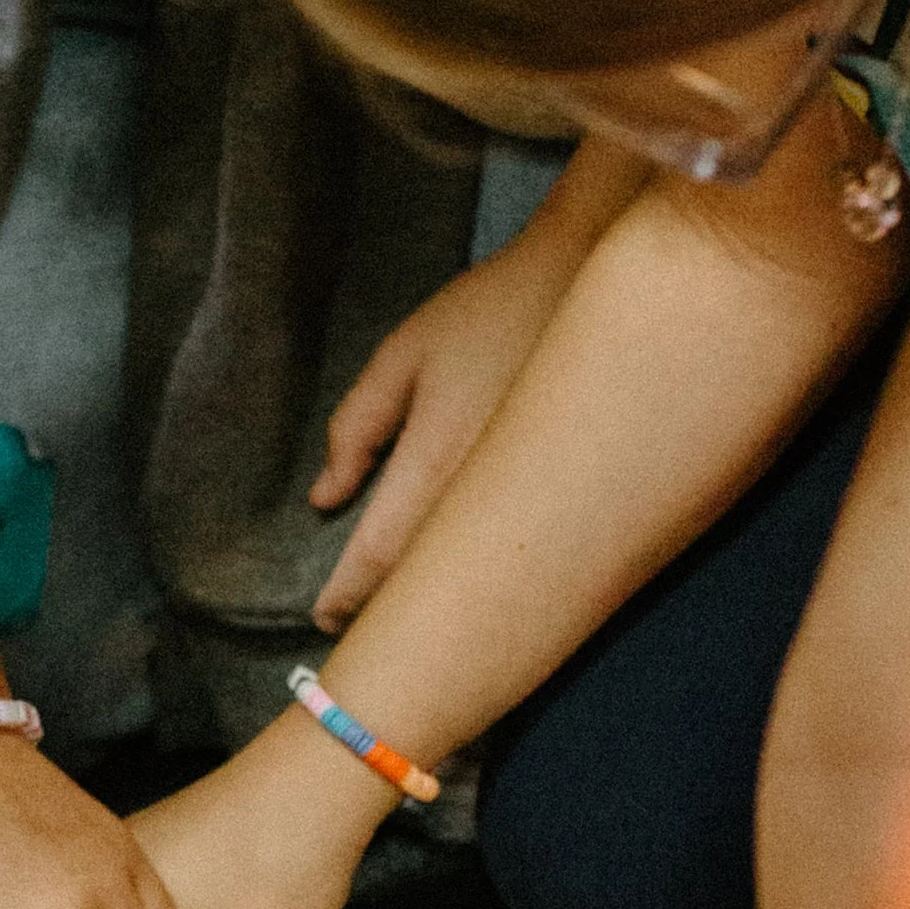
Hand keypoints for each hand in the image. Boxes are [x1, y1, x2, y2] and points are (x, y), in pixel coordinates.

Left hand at [311, 233, 587, 631]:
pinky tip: (454, 572)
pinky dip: (471, 571)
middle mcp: (485, 491)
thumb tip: (325, 498)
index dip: (347, 593)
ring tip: (391, 605)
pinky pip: (506, 552)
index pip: (381, 551)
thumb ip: (356, 428)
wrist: (586, 287)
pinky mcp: (559, 497)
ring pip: (469, 574)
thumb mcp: (402, 356)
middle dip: (384, 608)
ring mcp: (527, 498)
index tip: (323, 618)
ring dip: (428, 595)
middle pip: (426, 580)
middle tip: (349, 621)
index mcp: (437, 457)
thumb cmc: (485, 314)